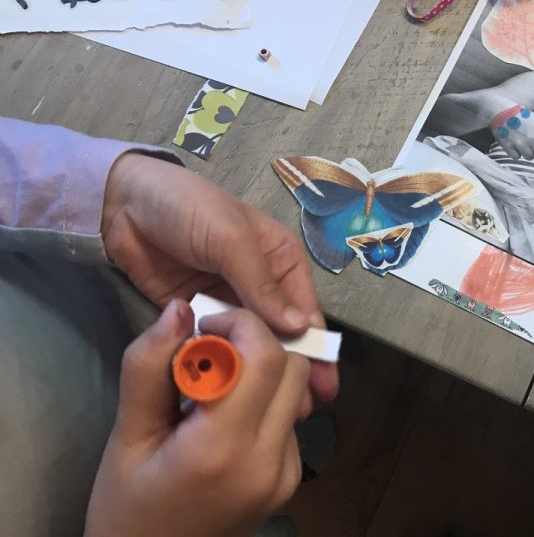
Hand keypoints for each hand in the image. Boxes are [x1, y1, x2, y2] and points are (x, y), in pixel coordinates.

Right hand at [85, 300, 310, 536]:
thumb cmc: (127, 509)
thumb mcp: (126, 438)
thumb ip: (149, 368)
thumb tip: (179, 310)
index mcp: (224, 448)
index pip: (265, 356)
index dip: (238, 326)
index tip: (200, 331)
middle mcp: (270, 460)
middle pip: (292, 367)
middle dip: (254, 344)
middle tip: (207, 353)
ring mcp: (287, 474)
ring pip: (295, 391)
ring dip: (261, 373)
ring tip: (211, 390)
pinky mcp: (291, 481)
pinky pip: (289, 420)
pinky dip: (264, 403)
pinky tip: (224, 421)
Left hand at [102, 152, 336, 400]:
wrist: (124, 203)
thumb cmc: (190, 208)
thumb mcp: (230, 239)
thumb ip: (261, 284)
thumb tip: (301, 328)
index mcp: (282, 262)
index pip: (306, 312)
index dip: (317, 349)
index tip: (325, 387)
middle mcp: (262, 287)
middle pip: (283, 336)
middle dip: (293, 371)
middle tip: (301, 413)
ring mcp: (229, 304)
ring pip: (250, 347)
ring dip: (258, 377)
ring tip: (268, 413)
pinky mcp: (197, 317)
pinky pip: (214, 346)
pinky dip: (222, 368)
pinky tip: (228, 396)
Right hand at [493, 112, 533, 159]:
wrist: (500, 111)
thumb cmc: (519, 113)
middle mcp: (531, 138)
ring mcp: (519, 143)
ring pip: (530, 157)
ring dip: (529, 153)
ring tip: (526, 147)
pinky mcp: (508, 146)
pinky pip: (516, 157)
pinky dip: (516, 153)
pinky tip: (516, 147)